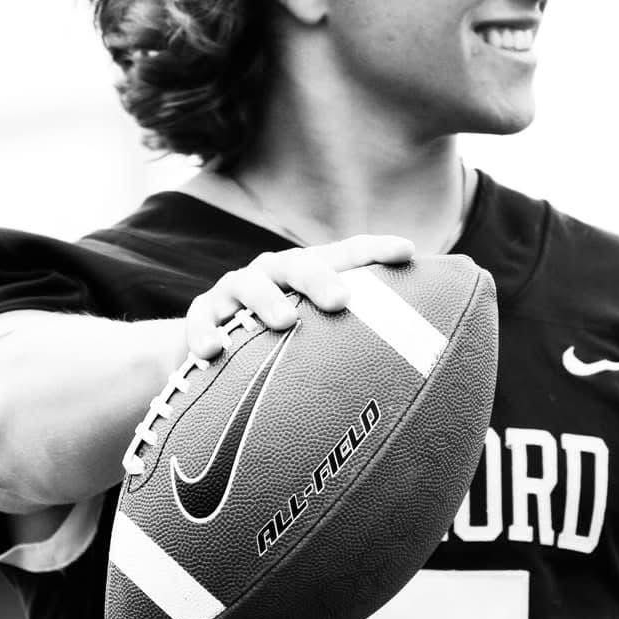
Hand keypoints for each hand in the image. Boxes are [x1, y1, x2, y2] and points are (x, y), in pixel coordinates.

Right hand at [183, 236, 414, 362]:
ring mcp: (235, 292)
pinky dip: (206, 333)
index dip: (375, 250)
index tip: (407, 252)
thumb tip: (418, 368)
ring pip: (249, 286)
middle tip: (342, 300)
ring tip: (285, 323)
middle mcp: (273, 273)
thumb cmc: (281, 340)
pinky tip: (213, 352)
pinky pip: (201, 321)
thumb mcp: (316, 332)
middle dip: (320, 278)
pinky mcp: (203, 314)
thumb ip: (353, 338)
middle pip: (299, 264)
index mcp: (308, 272)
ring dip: (267, 301)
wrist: (214, 345)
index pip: (347, 254)